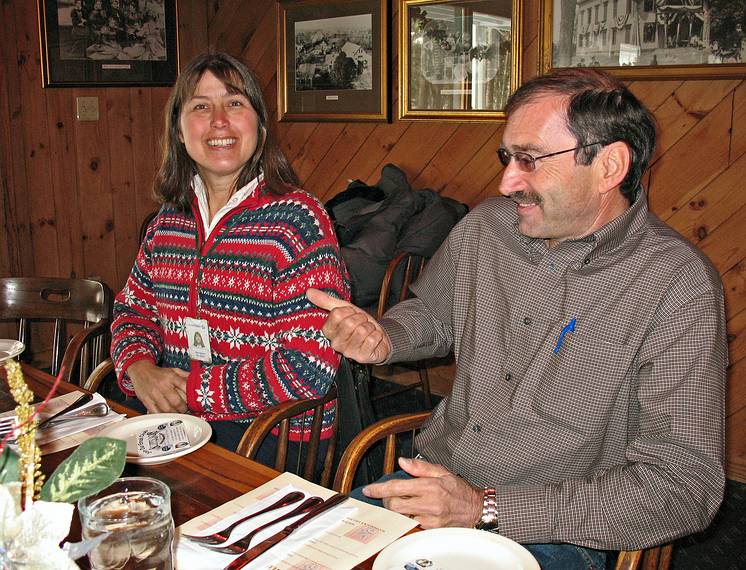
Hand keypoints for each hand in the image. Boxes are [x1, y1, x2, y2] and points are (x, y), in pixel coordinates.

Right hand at [126, 360, 188, 413]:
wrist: (140, 371)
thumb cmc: (159, 372)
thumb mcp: (173, 370)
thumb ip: (185, 375)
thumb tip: (197, 381)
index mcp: (171, 377)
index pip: (185, 387)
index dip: (191, 396)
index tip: (193, 401)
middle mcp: (163, 385)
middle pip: (176, 401)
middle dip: (183, 408)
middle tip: (185, 409)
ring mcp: (154, 393)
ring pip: (167, 409)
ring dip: (174, 413)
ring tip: (177, 413)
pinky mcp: (146, 400)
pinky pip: (156, 412)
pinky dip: (163, 416)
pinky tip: (167, 415)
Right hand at [306, 288, 391, 363]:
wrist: (378, 338)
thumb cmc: (359, 323)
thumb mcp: (344, 309)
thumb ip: (327, 301)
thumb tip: (309, 291)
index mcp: (328, 331)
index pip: (337, 314)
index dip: (349, 311)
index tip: (351, 315)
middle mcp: (335, 344)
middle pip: (350, 323)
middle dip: (361, 319)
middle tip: (361, 323)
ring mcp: (348, 352)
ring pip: (362, 331)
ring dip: (369, 327)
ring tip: (367, 331)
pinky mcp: (361, 358)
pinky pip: (372, 339)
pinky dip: (377, 336)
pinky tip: (373, 340)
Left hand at [362, 457, 482, 528]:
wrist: (476, 509)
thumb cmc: (459, 489)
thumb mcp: (441, 471)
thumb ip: (420, 467)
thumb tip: (402, 461)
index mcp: (429, 486)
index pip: (397, 487)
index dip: (379, 489)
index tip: (369, 490)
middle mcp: (429, 503)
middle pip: (395, 505)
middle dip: (387, 501)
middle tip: (389, 496)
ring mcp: (430, 518)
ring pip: (401, 517)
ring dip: (396, 511)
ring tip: (400, 504)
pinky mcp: (432, 529)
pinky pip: (411, 525)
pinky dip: (407, 518)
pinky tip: (410, 513)